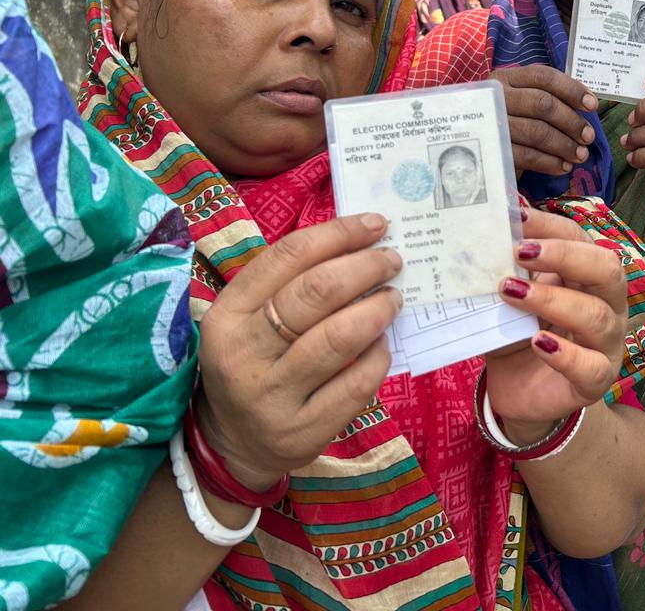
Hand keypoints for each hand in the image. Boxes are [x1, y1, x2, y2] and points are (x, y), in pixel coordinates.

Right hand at [195, 214, 402, 490]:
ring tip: (393, 298)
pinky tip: (384, 343)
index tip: (375, 224)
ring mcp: (272, 396)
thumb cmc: (255, 361)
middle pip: (317, 292)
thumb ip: (292, 283)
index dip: (339, 233)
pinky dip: (379, 356)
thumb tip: (361, 241)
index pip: (288, 257)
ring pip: (339, 338)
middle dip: (366, 267)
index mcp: (228, 315)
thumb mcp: (250, 319)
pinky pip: (356, 384)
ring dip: (378, 309)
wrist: (235, 444)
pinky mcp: (302, 431)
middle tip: (391, 261)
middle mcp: (244, 354)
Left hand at [486, 209, 626, 441]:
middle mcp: (607, 304)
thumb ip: (507, 268)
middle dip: (565, 256)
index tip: (516, 217)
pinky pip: (590, 366)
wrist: (517, 389)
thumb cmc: (519, 333)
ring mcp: (606, 344)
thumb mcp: (510, 297)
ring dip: (553, 300)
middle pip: (607, 269)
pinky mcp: (596, 380)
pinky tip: (538, 343)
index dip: (552, 227)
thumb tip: (482, 227)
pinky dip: (565, 353)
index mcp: (588, 275)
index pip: (581, 240)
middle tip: (521, 252)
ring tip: (512, 292)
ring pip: (595, 315)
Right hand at [491, 65, 597, 175]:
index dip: (572, 89)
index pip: (544, 76)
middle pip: (543, 104)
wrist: (467, 142)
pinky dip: (550, 162)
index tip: (593, 105)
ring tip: (580, 155)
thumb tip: (587, 104)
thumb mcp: (520, 99)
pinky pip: (528, 156)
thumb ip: (547, 96)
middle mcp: (497, 97)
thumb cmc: (505, 118)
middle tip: (589, 136)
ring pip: (537, 132)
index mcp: (506, 78)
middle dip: (571, 121)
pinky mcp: (493, 150)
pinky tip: (562, 166)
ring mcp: (493, 124)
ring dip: (565, 145)